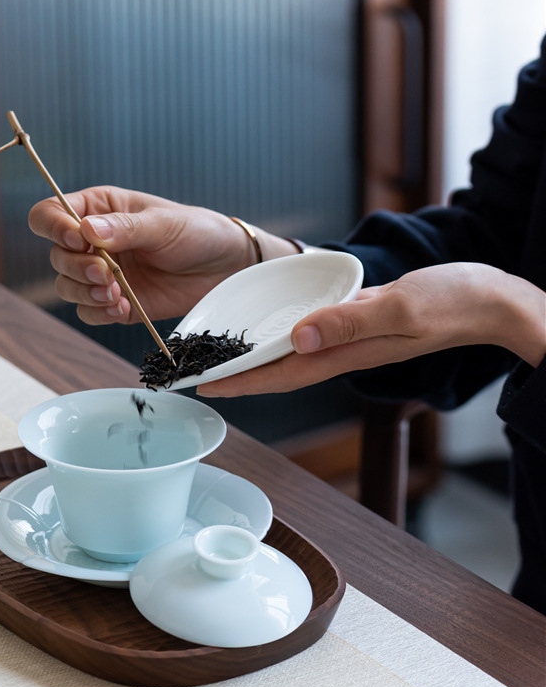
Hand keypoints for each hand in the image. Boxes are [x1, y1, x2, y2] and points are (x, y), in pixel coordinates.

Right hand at [28, 186, 298, 325]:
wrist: (226, 269)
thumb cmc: (198, 233)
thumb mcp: (164, 224)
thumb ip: (125, 228)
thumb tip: (87, 230)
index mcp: (99, 210)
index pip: (50, 213)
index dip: (54, 226)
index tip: (78, 240)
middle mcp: (94, 242)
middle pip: (56, 255)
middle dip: (77, 268)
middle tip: (107, 274)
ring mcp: (103, 273)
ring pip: (66, 286)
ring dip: (86, 293)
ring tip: (116, 294)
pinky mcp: (115, 302)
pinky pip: (88, 312)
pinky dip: (98, 312)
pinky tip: (122, 308)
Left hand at [199, 262, 545, 396]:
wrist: (492, 300)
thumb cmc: (453, 302)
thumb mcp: (400, 307)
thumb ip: (349, 322)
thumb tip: (298, 338)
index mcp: (348, 352)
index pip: (280, 374)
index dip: (238, 381)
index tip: (201, 386)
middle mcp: (344, 350)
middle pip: (278, 368)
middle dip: (236, 374)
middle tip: (194, 373)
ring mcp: (352, 338)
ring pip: (291, 352)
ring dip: (254, 355)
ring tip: (218, 354)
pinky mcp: (361, 321)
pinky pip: (311, 332)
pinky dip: (282, 332)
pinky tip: (270, 324)